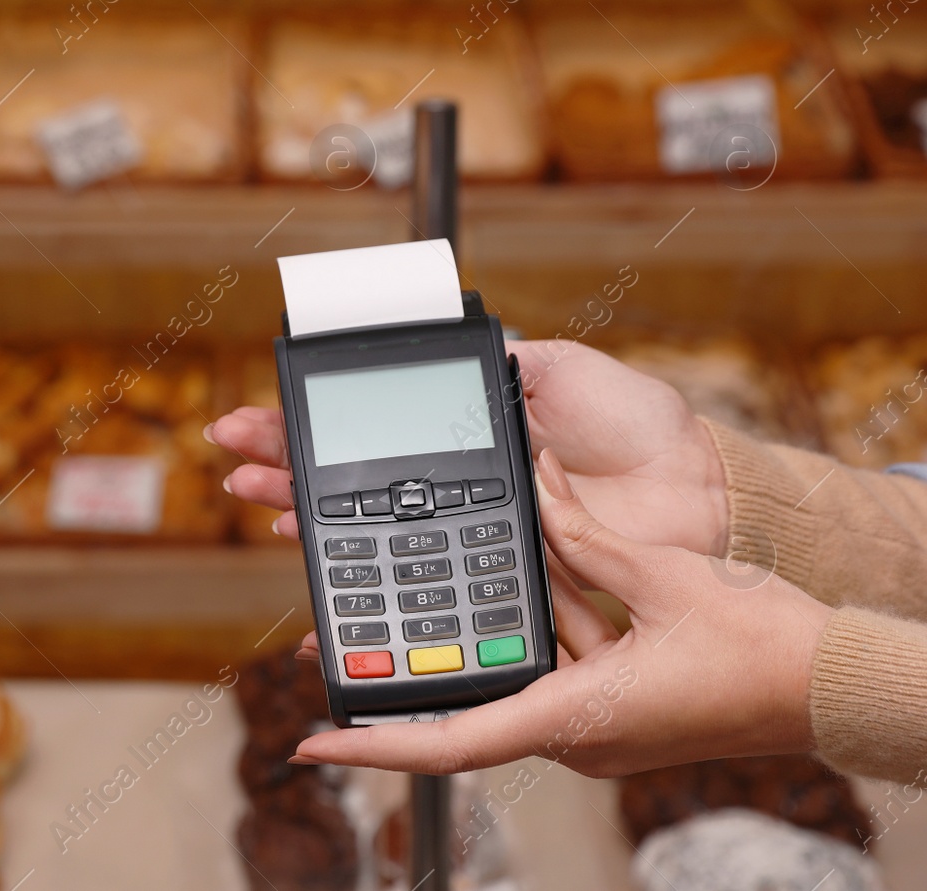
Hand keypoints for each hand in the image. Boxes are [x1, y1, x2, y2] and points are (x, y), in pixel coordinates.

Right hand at [205, 340, 727, 556]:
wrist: (694, 493)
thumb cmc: (636, 427)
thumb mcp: (560, 368)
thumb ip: (504, 361)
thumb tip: (444, 346)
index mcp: (464, 436)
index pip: (369, 428)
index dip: (312, 424)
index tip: (259, 418)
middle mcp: (453, 487)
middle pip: (348, 480)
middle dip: (284, 465)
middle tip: (232, 455)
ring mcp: (465, 534)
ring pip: (365, 532)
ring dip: (303, 516)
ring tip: (257, 498)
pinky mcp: (490, 577)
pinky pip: (415, 580)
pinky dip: (359, 579)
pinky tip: (317, 566)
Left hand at [287, 449, 829, 777]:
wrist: (835, 684)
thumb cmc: (763, 651)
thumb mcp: (663, 575)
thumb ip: (585, 533)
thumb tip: (532, 488)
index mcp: (575, 718)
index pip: (450, 743)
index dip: (375, 743)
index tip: (313, 740)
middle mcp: (575, 732)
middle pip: (467, 709)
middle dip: (411, 675)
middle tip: (343, 644)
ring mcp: (595, 722)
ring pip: (512, 676)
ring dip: (480, 636)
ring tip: (426, 593)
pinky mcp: (615, 703)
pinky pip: (555, 664)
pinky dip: (535, 624)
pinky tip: (523, 573)